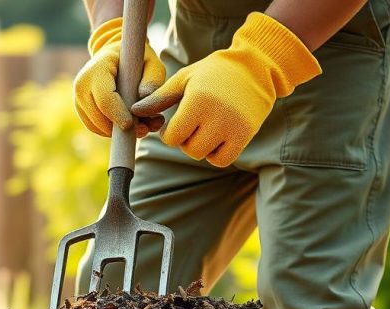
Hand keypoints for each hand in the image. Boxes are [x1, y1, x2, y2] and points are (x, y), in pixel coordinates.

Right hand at [74, 17, 165, 137]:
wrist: (117, 57)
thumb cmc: (137, 61)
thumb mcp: (151, 63)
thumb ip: (152, 79)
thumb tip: (144, 96)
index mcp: (98, 68)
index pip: (104, 98)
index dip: (118, 114)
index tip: (131, 125)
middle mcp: (82, 84)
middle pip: (98, 117)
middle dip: (120, 128)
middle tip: (145, 130)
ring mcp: (78, 98)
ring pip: (96, 126)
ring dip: (118, 132)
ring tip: (142, 127)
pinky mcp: (81, 109)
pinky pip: (95, 128)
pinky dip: (112, 131)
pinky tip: (128, 125)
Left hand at [132, 13, 320, 167]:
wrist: (255, 67)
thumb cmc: (213, 72)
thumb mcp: (184, 79)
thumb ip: (159, 98)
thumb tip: (134, 111)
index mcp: (198, 101)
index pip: (173, 137)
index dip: (169, 133)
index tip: (174, 123)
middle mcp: (216, 116)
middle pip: (188, 149)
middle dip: (185, 140)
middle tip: (191, 125)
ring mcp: (233, 127)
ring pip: (204, 155)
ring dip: (199, 147)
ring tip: (204, 128)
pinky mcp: (245, 135)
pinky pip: (222, 160)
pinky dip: (215, 154)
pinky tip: (216, 138)